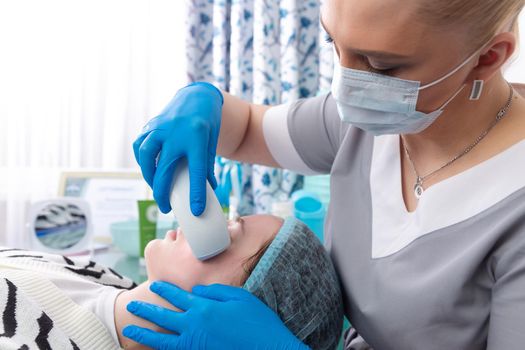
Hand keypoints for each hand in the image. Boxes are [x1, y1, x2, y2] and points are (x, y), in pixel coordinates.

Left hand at [123, 281, 309, 349]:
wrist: (269, 349)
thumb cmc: (258, 321)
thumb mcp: (239, 297)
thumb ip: (215, 292)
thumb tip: (195, 291)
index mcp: (205, 308)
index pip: (178, 296)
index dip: (165, 289)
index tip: (154, 284)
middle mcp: (195, 326)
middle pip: (164, 317)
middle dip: (146, 310)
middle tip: (132, 306)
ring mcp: (196, 344)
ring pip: (163, 339)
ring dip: (146, 333)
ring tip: (131, 330)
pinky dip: (163, 349)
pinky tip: (156, 346)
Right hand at [133, 82, 222, 214]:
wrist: (197, 97)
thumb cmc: (207, 123)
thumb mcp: (212, 143)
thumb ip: (208, 166)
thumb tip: (209, 189)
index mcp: (198, 139)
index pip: (197, 171)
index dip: (197, 193)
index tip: (196, 211)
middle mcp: (176, 133)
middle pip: (165, 168)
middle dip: (163, 192)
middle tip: (166, 207)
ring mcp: (161, 128)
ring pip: (146, 155)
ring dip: (148, 175)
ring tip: (156, 187)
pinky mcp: (151, 125)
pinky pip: (140, 145)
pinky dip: (141, 159)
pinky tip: (148, 168)